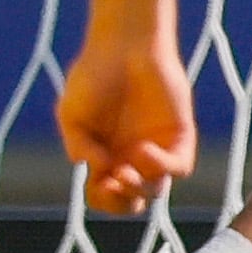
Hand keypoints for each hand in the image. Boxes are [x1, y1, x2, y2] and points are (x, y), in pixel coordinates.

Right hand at [56, 29, 195, 214]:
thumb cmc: (93, 78)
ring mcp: (157, 149)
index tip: (95, 185)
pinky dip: (161, 167)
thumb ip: (79, 144)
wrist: (123, 48)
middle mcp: (131, 159)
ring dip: (139, 189)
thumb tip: (99, 171)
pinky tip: (142, 150)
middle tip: (110, 184)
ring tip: (123, 171)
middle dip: (121, 204)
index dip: (101, 201)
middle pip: (134, 202)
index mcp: (104, 158)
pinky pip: (179, 167)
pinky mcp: (179, 136)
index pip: (106, 197)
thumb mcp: (72, 115)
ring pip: (156, 190)